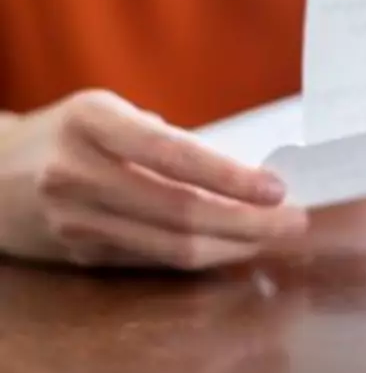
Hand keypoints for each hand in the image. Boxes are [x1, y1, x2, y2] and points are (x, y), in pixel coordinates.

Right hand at [0, 91, 306, 269]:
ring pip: (170, 246)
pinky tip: (231, 245)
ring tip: (272, 235)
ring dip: (232, 245)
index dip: (231, 176)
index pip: (174, 154)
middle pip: (180, 211)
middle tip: (293, 219)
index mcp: (92, 122)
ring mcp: (75, 221)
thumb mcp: (109, 112)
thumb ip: (165, 141)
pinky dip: (200, 255)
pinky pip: (152, 259)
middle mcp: (78, 173)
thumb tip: (238, 175)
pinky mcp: (79, 256)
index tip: (277, 188)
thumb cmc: (65, 132)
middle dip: (248, 221)